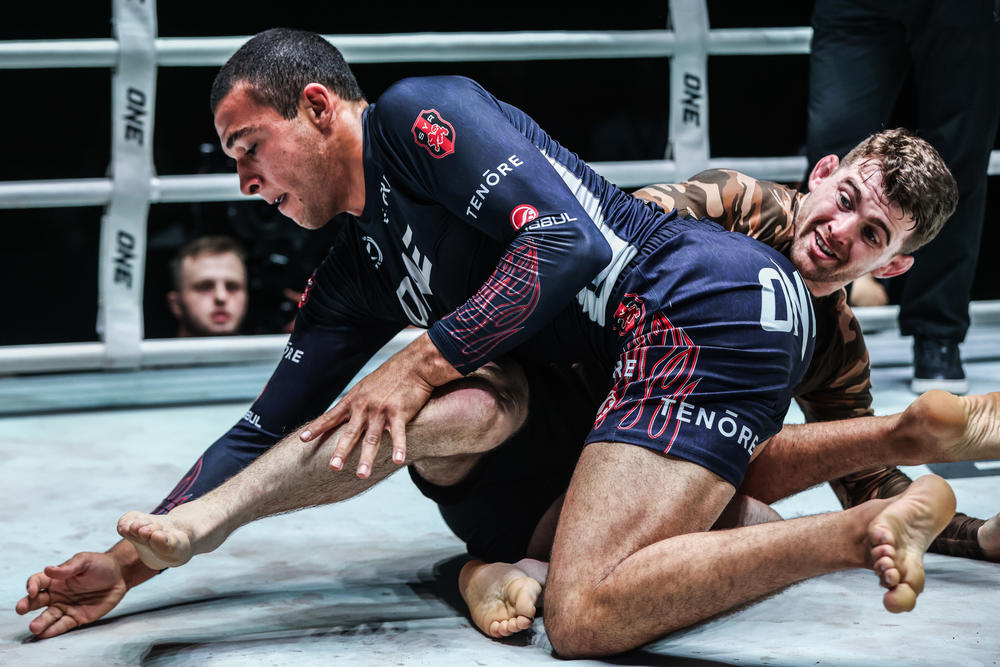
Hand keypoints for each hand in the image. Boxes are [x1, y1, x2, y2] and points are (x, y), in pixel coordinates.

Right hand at [16, 551, 129, 638]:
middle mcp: (56, 594)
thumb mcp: (85, 561)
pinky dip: (53, 630)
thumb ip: (68, 568)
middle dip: (26, 605)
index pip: (37, 582)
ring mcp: (65, 606)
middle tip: (21, 609)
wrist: (120, 576)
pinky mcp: (76, 617)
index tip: (33, 590)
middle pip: (36, 601)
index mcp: (56, 578)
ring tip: (34, 627)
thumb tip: (48, 569)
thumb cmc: (100, 565)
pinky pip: (62, 625)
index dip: (32, 585)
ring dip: (40, 622)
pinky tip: (45, 633)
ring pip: (48, 616)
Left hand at [300, 333, 459, 477]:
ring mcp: (381, 410)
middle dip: (341, 451)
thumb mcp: (367, 386)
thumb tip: (346, 416)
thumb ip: (357, 403)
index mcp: (354, 400)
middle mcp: (365, 406)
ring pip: (372, 438)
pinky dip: (399, 448)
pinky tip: (398, 460)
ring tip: (362, 475)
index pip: (331, 416)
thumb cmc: (392, 375)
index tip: (303, 439)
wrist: (414, 364)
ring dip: (367, 458)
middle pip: (350, 432)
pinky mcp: (400, 412)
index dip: (317, 427)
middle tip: (333, 467)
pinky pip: (398, 434)